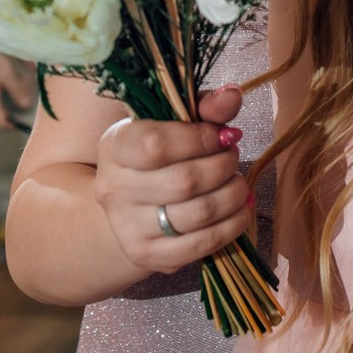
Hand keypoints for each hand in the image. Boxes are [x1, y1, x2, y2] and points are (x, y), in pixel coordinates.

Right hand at [94, 87, 250, 273]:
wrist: (131, 202)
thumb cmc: (161, 151)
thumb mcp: (175, 120)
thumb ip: (205, 106)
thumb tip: (232, 96)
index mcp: (115, 146)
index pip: (157, 145)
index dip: (201, 138)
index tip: (221, 134)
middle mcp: (113, 189)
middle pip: (185, 181)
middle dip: (224, 165)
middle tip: (232, 156)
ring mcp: (127, 227)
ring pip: (198, 214)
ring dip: (232, 194)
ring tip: (237, 181)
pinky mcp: (147, 256)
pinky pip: (200, 246)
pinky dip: (231, 226)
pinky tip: (238, 210)